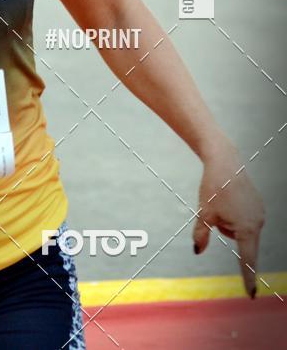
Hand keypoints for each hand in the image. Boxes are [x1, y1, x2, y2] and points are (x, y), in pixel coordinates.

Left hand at [193, 149, 264, 297]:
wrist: (225, 161)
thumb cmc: (213, 187)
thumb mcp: (203, 213)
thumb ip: (201, 235)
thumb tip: (197, 251)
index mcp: (246, 228)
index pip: (246, 259)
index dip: (247, 277)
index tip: (251, 295)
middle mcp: (258, 222)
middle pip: (238, 240)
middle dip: (224, 229)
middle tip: (216, 207)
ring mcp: (260, 213)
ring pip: (240, 230)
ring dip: (229, 221)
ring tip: (223, 200)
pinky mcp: (259, 206)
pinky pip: (244, 219)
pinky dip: (235, 214)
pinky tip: (230, 197)